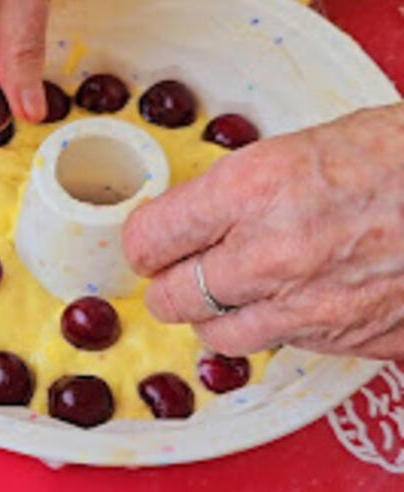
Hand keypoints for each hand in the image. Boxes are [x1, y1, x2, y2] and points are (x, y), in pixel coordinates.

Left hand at [122, 105, 403, 359]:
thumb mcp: (308, 145)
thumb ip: (240, 191)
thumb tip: (193, 221)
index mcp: (255, 188)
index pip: (149, 237)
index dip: (143, 242)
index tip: (149, 242)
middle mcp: (272, 253)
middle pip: (171, 298)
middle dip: (170, 284)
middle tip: (180, 271)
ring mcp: (310, 305)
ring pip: (216, 335)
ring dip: (215, 315)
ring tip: (234, 290)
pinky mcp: (347, 339)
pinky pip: (280, 345)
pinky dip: (275, 328)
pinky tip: (295, 299)